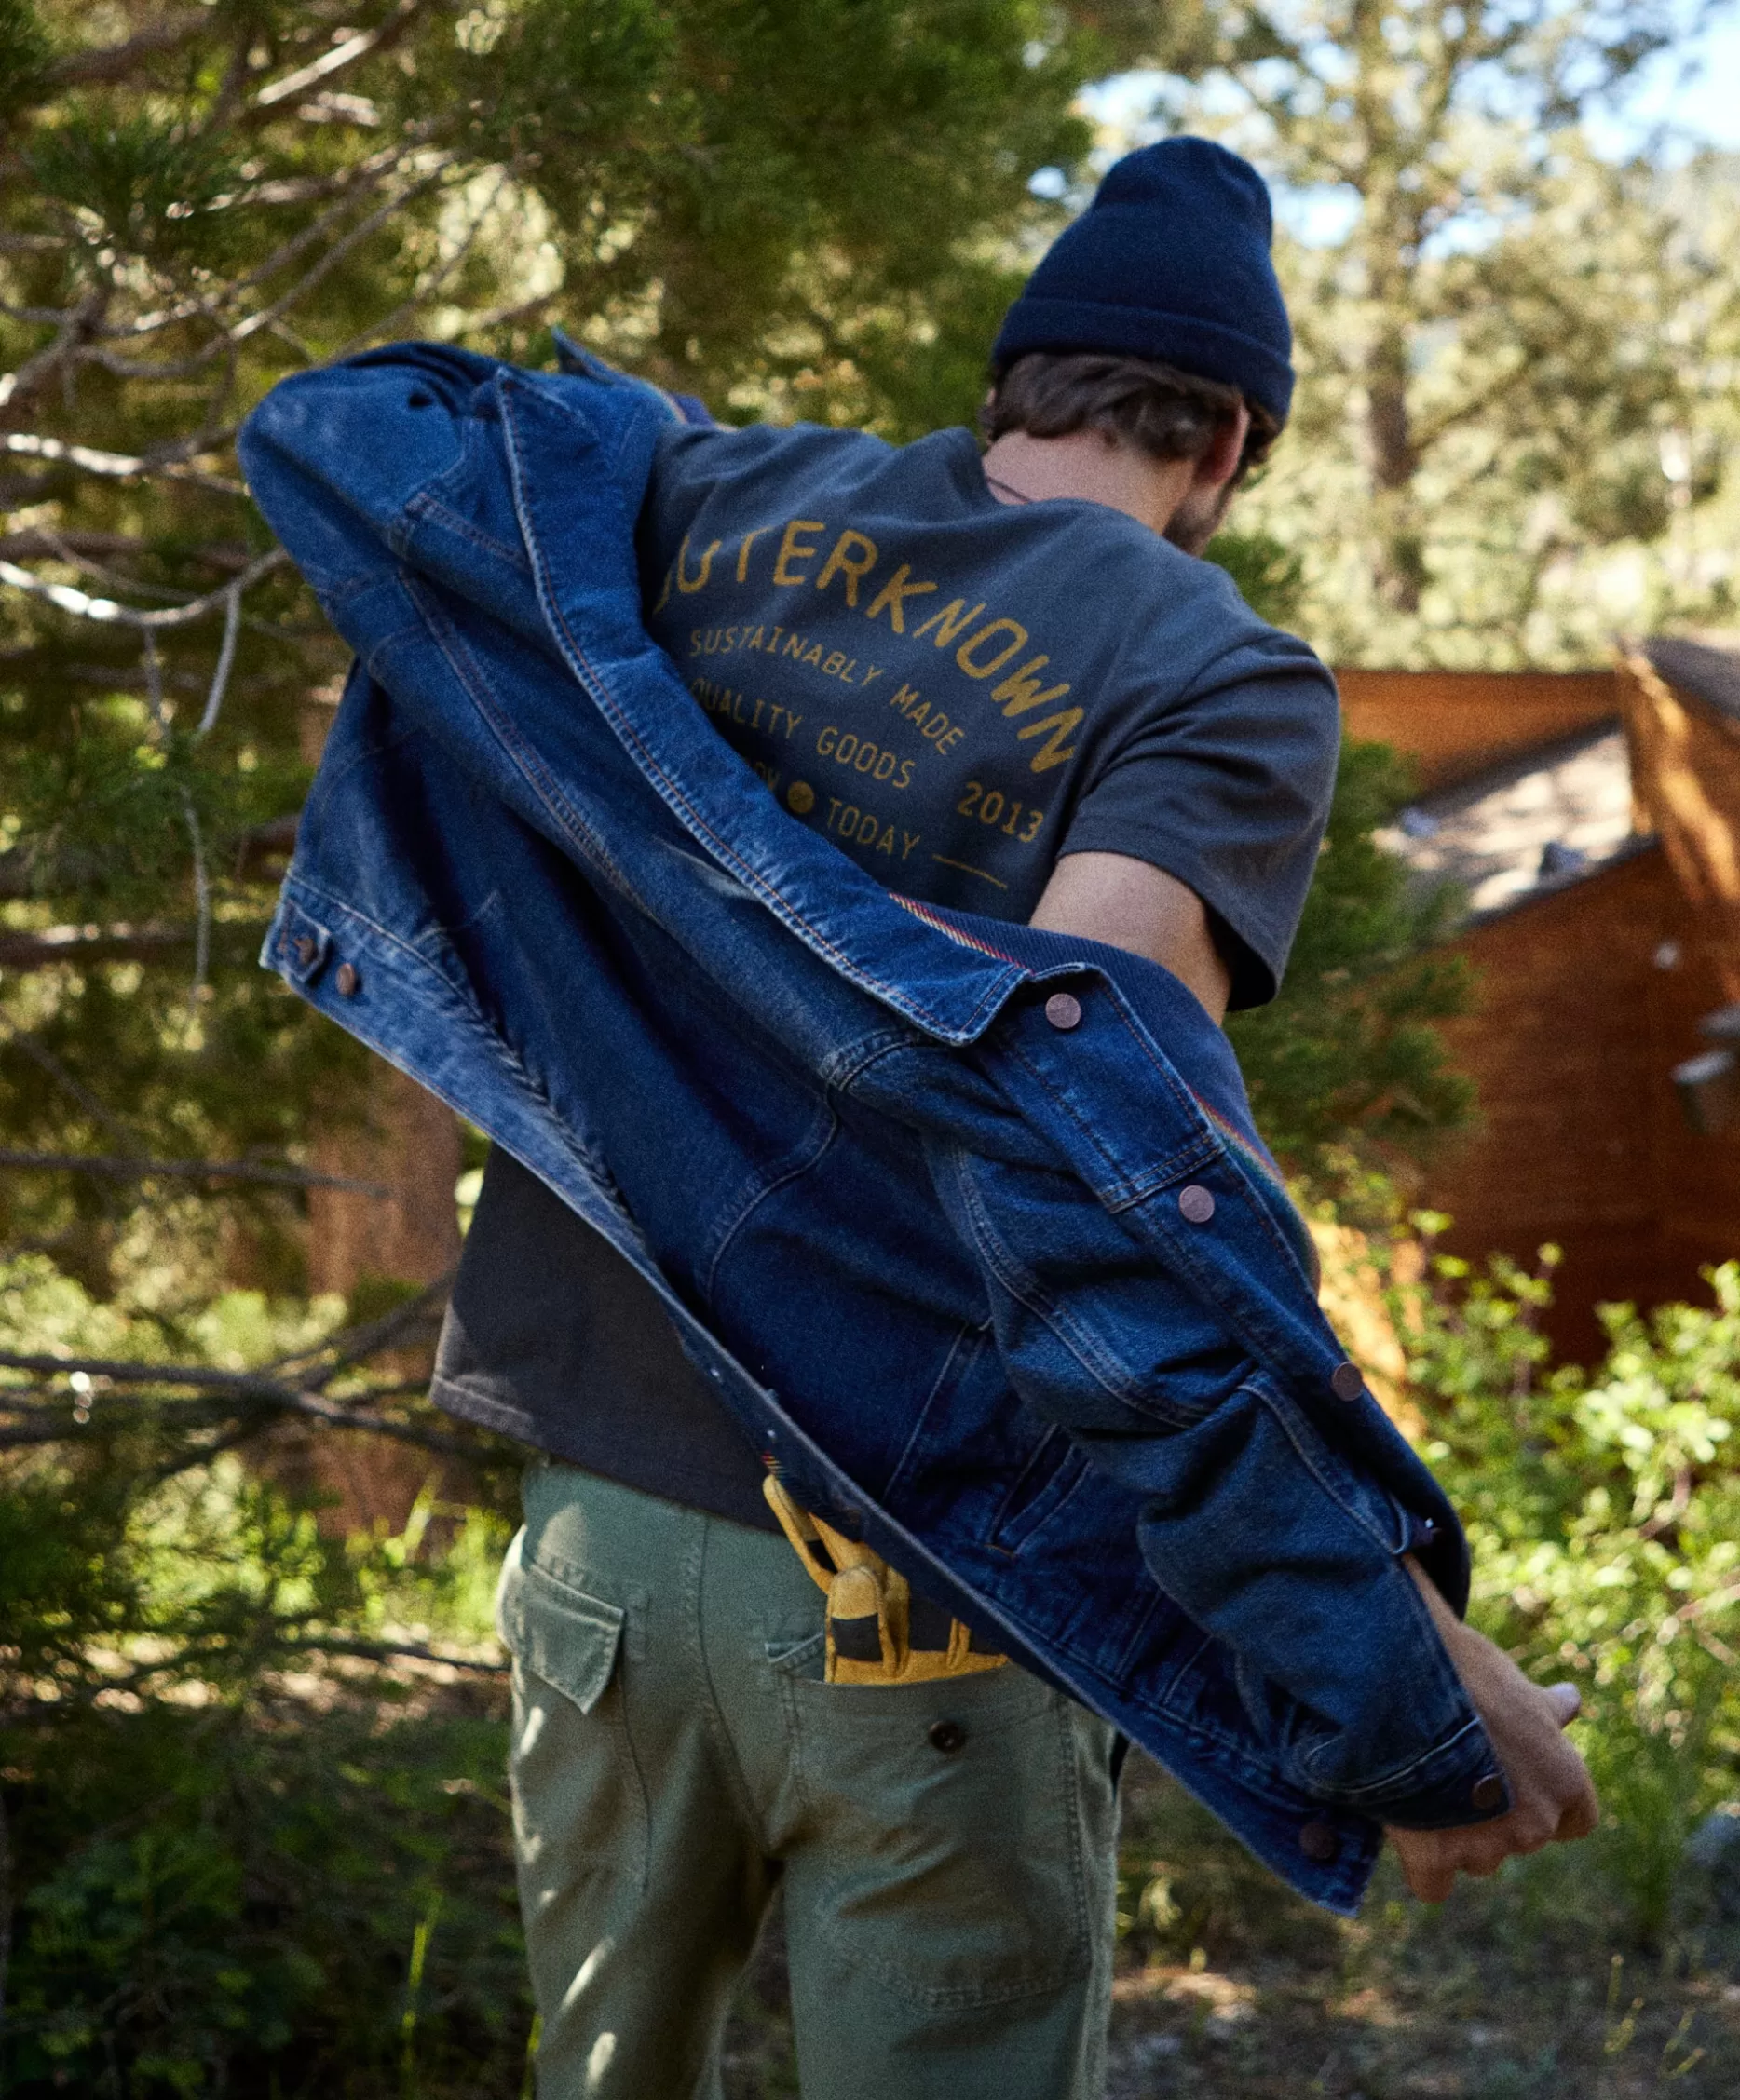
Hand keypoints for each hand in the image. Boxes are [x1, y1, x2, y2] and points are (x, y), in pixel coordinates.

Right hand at [1384, 1558, 1598, 1901]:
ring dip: (1456, 1836)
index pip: (1576, 1820)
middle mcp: (1536, 1823)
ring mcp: (1487, 1847)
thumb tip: (1571, 1700)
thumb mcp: (1515, 1686)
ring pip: (1477, 1859)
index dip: (1544, 1802)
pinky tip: (1407, 1832)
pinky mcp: (1437, 1860)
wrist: (1404, 1685)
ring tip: (1424, 1788)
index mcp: (1564, 1781)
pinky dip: (1422, 1866)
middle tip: (1455, 1773)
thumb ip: (1545, 1709)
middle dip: (1492, 1816)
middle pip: (1520, 1838)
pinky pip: (1433, 1884)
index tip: (1516, 1782)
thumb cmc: (1466, 1675)